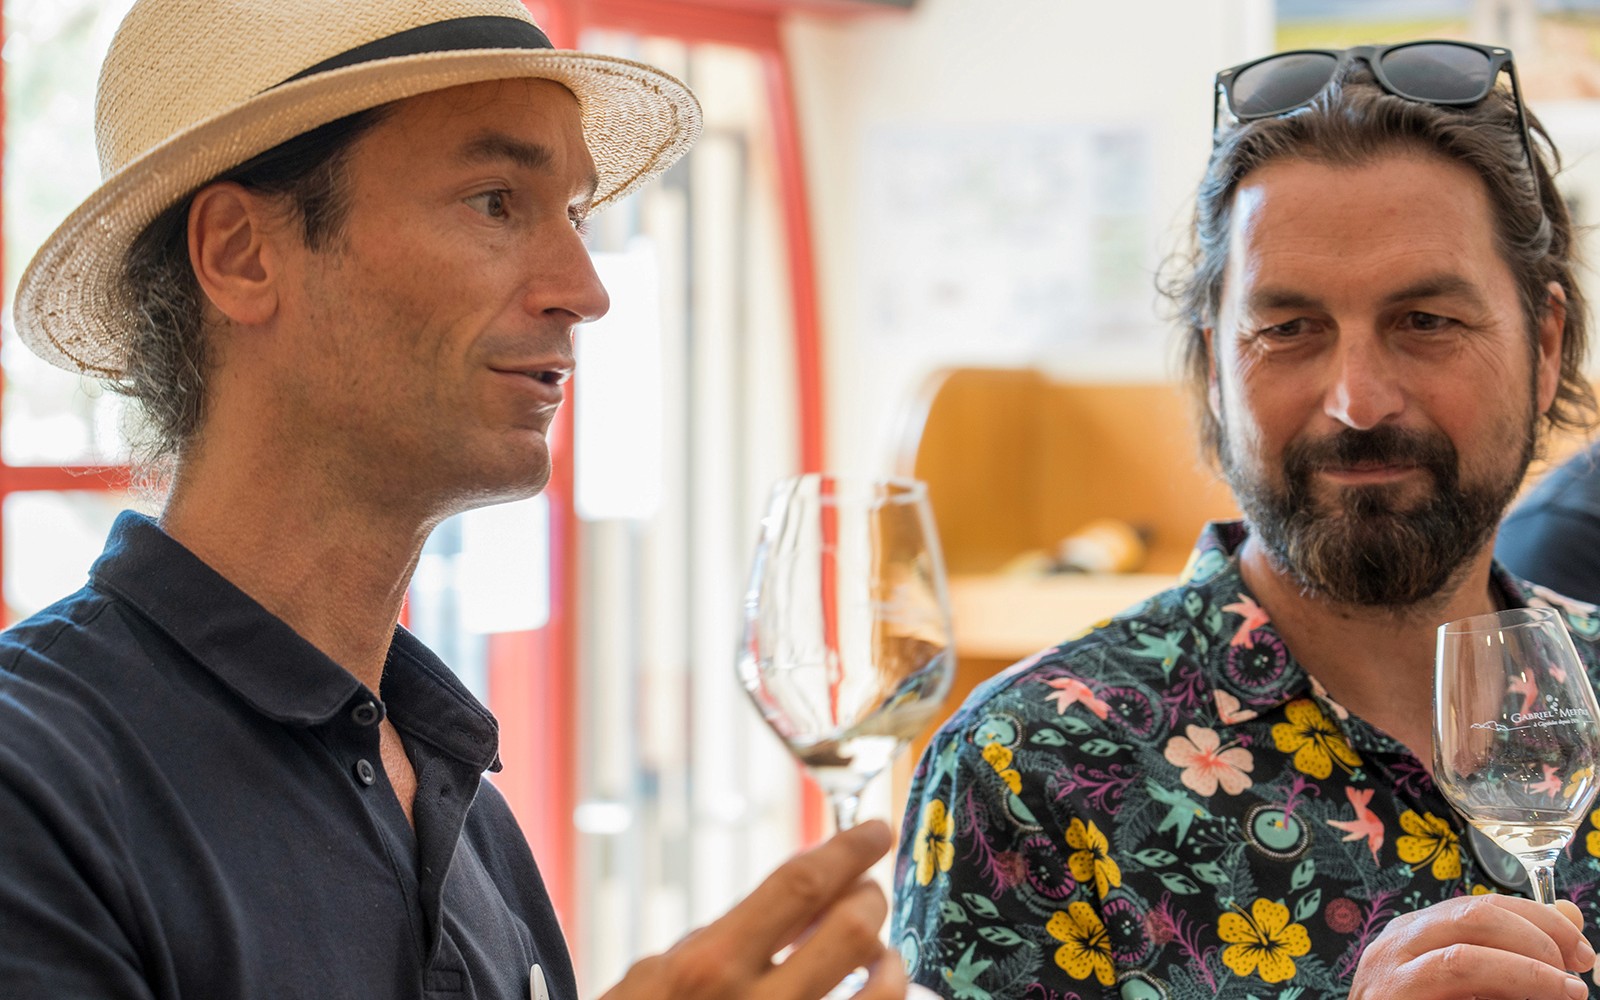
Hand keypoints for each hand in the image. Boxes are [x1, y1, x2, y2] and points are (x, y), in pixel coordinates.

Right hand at [600, 820, 906, 999]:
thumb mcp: (651, 981)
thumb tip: (784, 908)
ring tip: (876, 953)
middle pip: (852, 928)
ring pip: (882, 988)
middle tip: (867, 893)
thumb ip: (714, 940)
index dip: (848, 849)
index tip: (875, 830)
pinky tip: (873, 993)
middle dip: (870, 898)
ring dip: (888, 958)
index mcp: (708, 968)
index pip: (800, 886)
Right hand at [1350, 894, 1594, 998]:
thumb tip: (1568, 913)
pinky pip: (1454, 987)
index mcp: (1416, 932)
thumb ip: (1516, 952)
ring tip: (1563, 992)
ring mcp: (1390, 977)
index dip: (1540, 921)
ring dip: (1527, 973)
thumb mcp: (1475, 984)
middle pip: (1474, 916)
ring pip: (1464, 957)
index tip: (1580, 951)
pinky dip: (1502, 991)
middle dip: (1539, 939)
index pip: (1482, 905)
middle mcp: (1397, 944)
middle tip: (1576, 973)